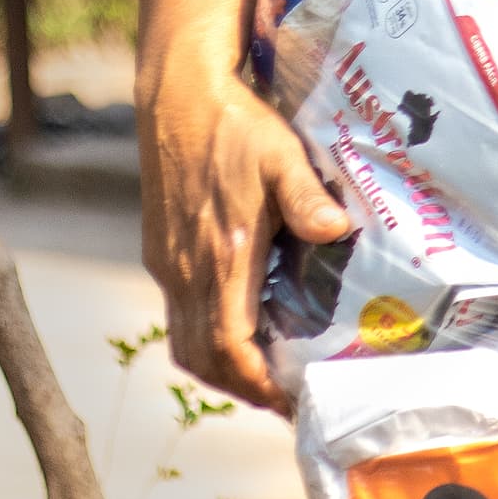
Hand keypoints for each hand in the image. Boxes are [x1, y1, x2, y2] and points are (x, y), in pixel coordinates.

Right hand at [139, 62, 352, 415]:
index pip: (228, 346)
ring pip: (186, 342)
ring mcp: (167, 265)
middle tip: (286, 400)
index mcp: (219, 255)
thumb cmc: (235, 126)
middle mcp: (185, 270)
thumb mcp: (281, 155)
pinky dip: (207, 341)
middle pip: (204, 358)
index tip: (290, 400)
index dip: (257, 383)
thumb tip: (338, 230)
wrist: (177, 98)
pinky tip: (239, 333)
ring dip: (222, 370)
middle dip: (243, 388)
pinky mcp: (159, 255)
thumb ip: (307, 197)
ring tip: (264, 378)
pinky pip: (179, 317)